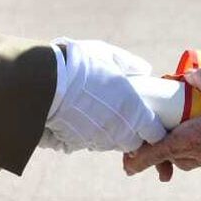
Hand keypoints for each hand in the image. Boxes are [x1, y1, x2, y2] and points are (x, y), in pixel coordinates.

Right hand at [43, 38, 165, 153]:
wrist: (46, 80)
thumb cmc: (81, 64)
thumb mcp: (111, 56)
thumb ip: (131, 65)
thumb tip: (145, 70)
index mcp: (133, 112)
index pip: (154, 134)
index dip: (153, 128)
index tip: (150, 121)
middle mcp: (118, 131)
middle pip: (132, 143)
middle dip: (131, 133)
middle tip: (123, 114)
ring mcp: (96, 140)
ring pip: (110, 144)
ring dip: (109, 133)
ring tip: (98, 112)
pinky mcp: (75, 144)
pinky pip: (87, 142)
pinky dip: (87, 133)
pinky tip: (80, 117)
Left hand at [123, 68, 200, 179]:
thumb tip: (192, 73)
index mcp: (192, 139)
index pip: (157, 152)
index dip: (139, 159)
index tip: (126, 164)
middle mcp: (197, 153)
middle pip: (167, 157)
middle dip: (154, 153)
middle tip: (142, 144)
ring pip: (182, 158)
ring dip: (173, 150)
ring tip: (169, 135)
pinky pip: (198, 157)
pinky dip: (190, 149)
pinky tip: (196, 134)